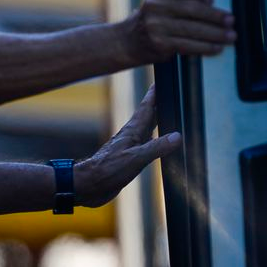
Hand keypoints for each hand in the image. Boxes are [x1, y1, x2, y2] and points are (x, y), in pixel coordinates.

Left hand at [76, 85, 179, 207]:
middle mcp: (132, 137)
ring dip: (156, 122)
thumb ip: (156, 147)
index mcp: (132, 132)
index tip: (160, 81)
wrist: (89, 185)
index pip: (146, 108)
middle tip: (167, 94)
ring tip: (166, 115)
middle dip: (158, 105)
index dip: (154, 94)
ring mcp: (130, 148)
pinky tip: (158, 146)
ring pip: (147, 131)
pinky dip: (155, 142)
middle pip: (148, 116)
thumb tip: (177, 136)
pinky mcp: (129, 160)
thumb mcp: (136, 158)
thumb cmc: (108, 170)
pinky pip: (146, 146)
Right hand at [123, 0, 234, 64]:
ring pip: (193, 29)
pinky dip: (205, 47)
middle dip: (216, 16)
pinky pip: (188, 45)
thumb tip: (214, 6)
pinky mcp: (160, 43)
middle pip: (192, 9)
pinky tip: (217, 48)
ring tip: (231, 37)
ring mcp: (156, 25)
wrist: (129, 41)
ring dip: (216, 34)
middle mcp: (155, 5)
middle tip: (231, 21)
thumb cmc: (155, 18)